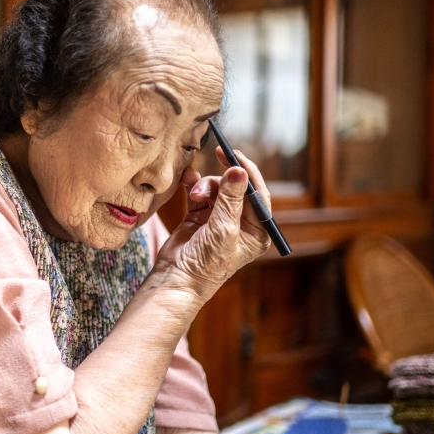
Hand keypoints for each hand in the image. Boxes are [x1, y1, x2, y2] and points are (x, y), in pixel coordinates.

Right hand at [150, 146, 270, 300]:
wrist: (176, 280)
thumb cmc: (206, 265)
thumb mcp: (223, 230)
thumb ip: (230, 199)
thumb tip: (239, 171)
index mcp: (256, 231)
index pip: (258, 194)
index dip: (248, 172)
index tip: (236, 155)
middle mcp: (240, 223)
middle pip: (236, 187)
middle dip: (224, 178)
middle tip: (219, 154)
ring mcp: (218, 219)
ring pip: (217, 188)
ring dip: (206, 186)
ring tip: (196, 195)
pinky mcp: (199, 217)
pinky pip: (200, 193)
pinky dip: (195, 185)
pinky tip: (188, 178)